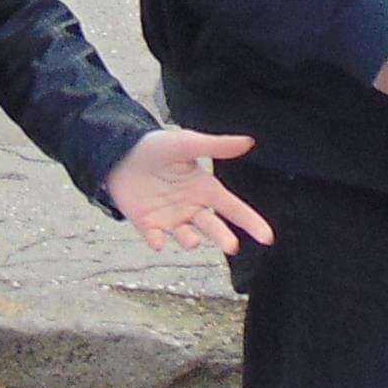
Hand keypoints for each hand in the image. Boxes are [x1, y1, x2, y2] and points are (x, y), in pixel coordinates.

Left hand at [106, 128, 275, 254]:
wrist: (120, 153)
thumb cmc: (157, 147)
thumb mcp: (187, 143)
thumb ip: (216, 146)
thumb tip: (249, 141)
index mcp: (204, 189)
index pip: (232, 208)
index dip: (250, 221)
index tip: (267, 237)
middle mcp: (191, 207)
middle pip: (212, 227)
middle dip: (223, 237)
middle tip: (232, 246)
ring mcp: (170, 219)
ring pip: (187, 236)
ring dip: (190, 240)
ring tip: (191, 240)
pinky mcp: (148, 225)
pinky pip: (156, 238)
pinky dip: (158, 241)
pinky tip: (158, 241)